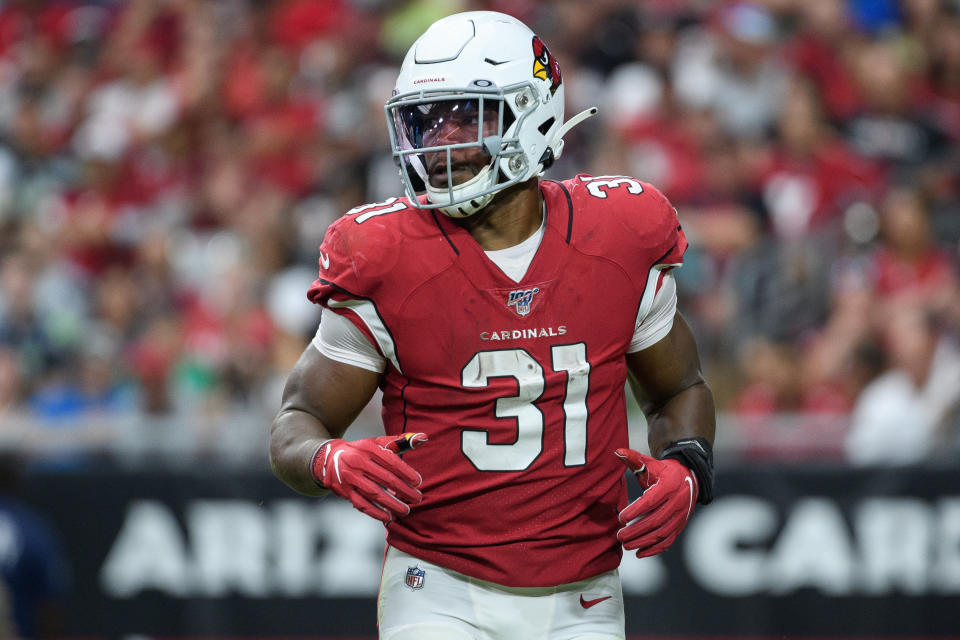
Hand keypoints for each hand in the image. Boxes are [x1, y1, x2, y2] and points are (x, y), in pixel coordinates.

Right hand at [312, 433, 427, 522]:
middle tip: (417, 498)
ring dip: (392, 504)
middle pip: (385, 479)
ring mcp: (350, 477)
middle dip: (403, 490)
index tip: (418, 482)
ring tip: (406, 510)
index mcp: (369, 448)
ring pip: (374, 493)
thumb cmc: (361, 451)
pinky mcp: (344, 491)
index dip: (406, 473)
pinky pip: (361, 504)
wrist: (329, 458)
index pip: (391, 461)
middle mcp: (358, 462)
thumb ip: (400, 441)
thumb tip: (423, 437)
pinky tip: (388, 517)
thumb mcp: (377, 443)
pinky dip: (375, 512)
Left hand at [614, 448, 697, 557]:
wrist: (688, 478)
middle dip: (636, 530)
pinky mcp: (680, 526)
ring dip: (643, 541)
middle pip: (655, 521)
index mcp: (669, 486)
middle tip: (619, 536)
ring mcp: (680, 516)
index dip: (636, 511)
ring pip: (662, 533)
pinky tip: (639, 553)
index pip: (651, 501)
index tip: (621, 518)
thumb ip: (634, 459)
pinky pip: (668, 541)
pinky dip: (654, 549)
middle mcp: (677, 503)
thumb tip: (617, 450)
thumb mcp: (650, 463)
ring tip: (626, 545)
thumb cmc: (663, 471)